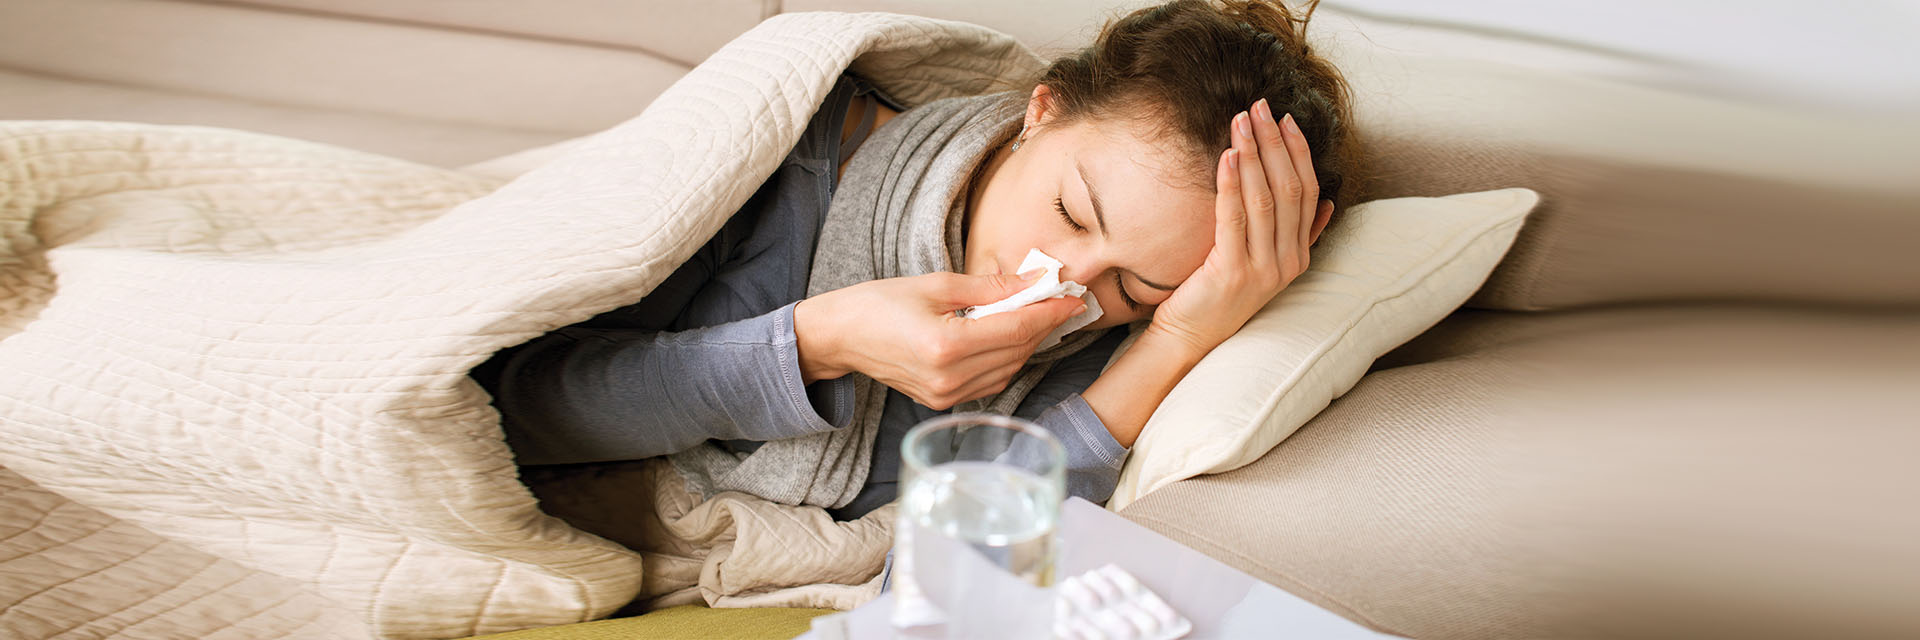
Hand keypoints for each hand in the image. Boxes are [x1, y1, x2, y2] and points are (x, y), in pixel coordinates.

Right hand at [794, 271, 1085, 408]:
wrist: (840, 337)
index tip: (1072, 297)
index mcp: (945, 345)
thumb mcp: (936, 285)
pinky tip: (1010, 338)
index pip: (1016, 329)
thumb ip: (990, 288)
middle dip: (1043, 325)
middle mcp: (949, 378)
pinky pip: (991, 382)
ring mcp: (946, 396)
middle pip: (1017, 351)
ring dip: (1028, 343)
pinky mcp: (943, 402)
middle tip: (1060, 301)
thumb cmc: (880, 303)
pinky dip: (1007, 359)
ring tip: (1038, 316)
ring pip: (1009, 370)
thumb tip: (1033, 282)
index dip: (1049, 313)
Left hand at [1147, 99, 1334, 356]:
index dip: (1298, 152)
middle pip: (1289, 189)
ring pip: (1265, 199)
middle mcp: (1287, 262)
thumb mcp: (1264, 263)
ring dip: (1253, 154)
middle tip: (1260, 107)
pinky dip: (1231, 184)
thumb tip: (1327, 205)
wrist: (1190, 337)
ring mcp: (1262, 270)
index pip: (1307, 192)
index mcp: (1298, 255)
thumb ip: (1297, 236)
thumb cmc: (1219, 294)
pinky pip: (1234, 219)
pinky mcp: (1232, 273)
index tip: (1284, 119)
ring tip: (1241, 121)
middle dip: (1274, 143)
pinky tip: (1226, 156)